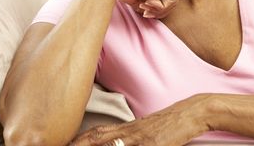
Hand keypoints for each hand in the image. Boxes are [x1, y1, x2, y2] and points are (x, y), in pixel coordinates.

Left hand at [70, 96, 209, 145]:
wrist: (190, 112)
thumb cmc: (168, 124)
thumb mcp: (144, 130)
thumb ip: (126, 137)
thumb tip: (110, 142)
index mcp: (125, 128)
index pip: (94, 134)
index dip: (76, 141)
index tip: (63, 144)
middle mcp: (128, 131)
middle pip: (96, 138)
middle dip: (78, 145)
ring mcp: (140, 138)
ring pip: (111, 145)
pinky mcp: (154, 144)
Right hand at [94, 0, 178, 18]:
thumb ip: (143, 2)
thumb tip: (148, 12)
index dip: (153, 7)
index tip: (141, 9)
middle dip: (157, 10)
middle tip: (145, 13)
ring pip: (171, 1)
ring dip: (158, 10)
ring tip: (144, 7)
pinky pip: (172, 0)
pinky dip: (161, 7)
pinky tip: (147, 3)